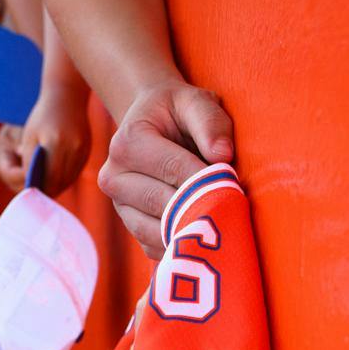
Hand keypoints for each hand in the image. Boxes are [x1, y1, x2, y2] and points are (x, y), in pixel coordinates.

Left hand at [0, 89, 92, 196]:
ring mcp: (83, 150)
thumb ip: (28, 161)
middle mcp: (72, 147)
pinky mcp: (88, 151)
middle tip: (36, 196)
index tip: (30, 194)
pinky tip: (57, 179)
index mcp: (54, 142)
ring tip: (46, 189)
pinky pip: (76, 172)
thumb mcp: (30, 136)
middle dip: (47, 191)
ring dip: (57, 187)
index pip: (47, 177)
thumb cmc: (42, 116)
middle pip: (59, 181)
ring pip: (69, 179)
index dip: (38, 189)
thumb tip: (29, 186)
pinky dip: (66, 178)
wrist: (67, 97)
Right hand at [96, 80, 235, 255]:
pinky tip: (202, 233)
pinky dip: (181, 246)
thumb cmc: (178, 112)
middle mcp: (113, 177)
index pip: (172, 169)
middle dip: (201, 206)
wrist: (152, 124)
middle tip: (233, 206)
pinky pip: (156, 247)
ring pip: (157, 232)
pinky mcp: (130, 226)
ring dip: (191, 230)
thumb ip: (210, 122)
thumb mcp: (195, 102)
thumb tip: (223, 155)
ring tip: (220, 221)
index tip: (235, 183)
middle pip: (163, 204)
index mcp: (127, 143)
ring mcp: (119, 206)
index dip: (206, 178)